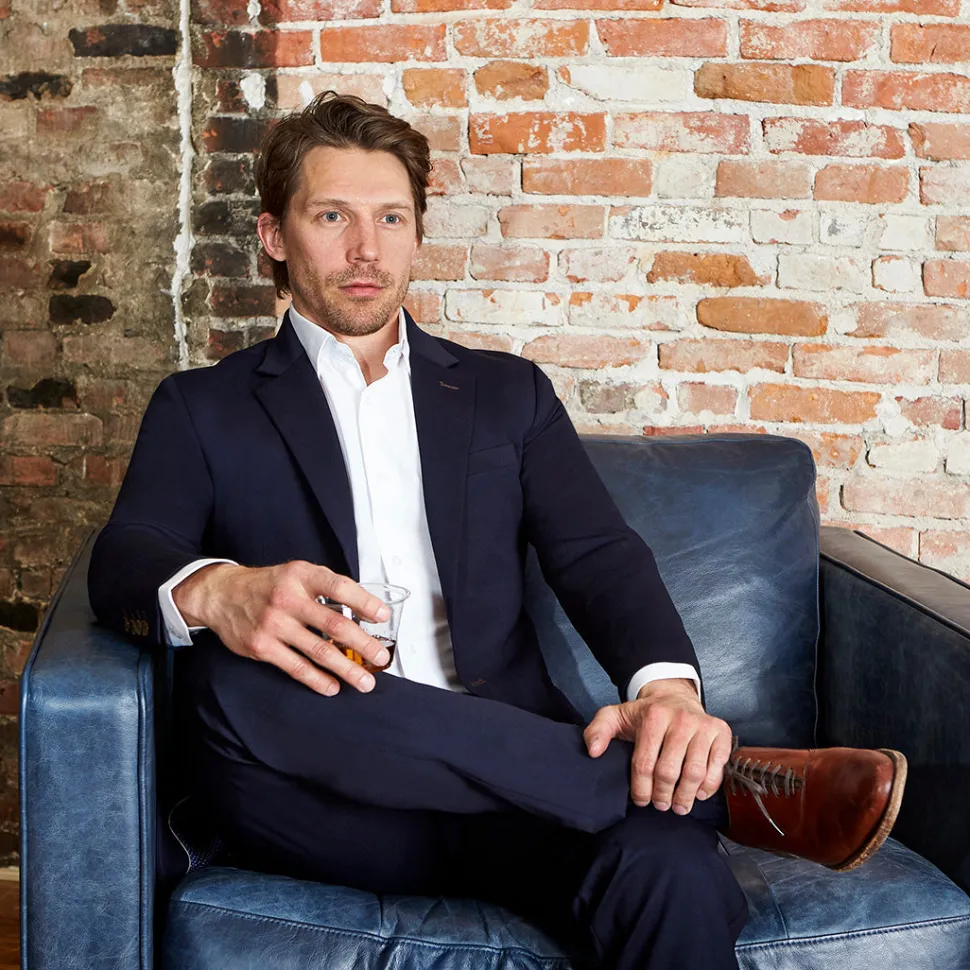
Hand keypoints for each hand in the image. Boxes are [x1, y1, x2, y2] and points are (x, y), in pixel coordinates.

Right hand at [173, 560, 391, 695]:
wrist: (222, 594)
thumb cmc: (269, 585)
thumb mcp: (297, 573)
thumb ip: (327, 587)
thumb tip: (364, 608)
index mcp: (302, 576)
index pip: (339, 587)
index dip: (364, 602)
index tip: (383, 616)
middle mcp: (288, 598)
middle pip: (334, 624)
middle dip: (363, 644)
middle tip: (381, 657)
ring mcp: (274, 624)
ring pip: (319, 650)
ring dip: (346, 669)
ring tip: (365, 681)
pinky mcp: (262, 646)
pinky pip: (296, 667)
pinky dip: (317, 679)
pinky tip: (332, 686)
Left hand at [583, 679, 732, 815]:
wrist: (675, 697)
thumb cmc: (646, 714)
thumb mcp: (616, 716)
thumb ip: (598, 730)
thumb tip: (593, 751)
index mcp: (653, 716)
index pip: (644, 763)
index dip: (641, 789)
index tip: (641, 800)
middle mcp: (680, 719)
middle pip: (669, 771)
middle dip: (662, 796)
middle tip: (660, 804)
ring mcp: (703, 725)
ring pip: (694, 773)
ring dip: (685, 796)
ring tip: (678, 806)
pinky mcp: (721, 732)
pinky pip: (717, 767)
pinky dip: (708, 786)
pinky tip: (698, 793)